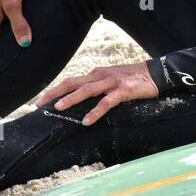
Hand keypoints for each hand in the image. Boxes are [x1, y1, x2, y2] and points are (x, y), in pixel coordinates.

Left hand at [36, 62, 158, 125]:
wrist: (155, 74)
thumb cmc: (132, 79)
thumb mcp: (110, 81)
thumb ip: (96, 88)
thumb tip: (79, 99)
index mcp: (95, 74)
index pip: (70, 81)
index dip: (54, 90)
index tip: (40, 100)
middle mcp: (100, 75)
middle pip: (72, 83)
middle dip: (54, 93)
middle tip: (39, 104)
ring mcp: (112, 82)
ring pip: (87, 90)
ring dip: (71, 99)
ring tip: (58, 108)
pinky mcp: (123, 90)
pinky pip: (107, 102)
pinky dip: (96, 111)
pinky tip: (87, 121)